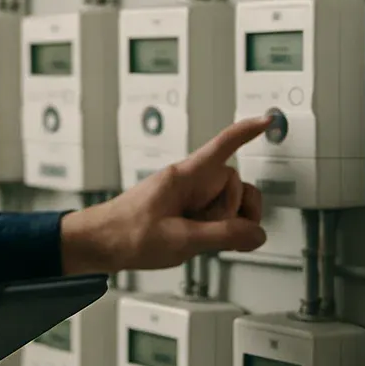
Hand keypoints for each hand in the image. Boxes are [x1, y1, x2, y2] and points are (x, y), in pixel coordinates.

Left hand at [60, 115, 272, 273]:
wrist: (98, 244)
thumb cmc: (127, 235)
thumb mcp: (180, 239)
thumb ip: (224, 236)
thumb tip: (256, 233)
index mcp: (185, 177)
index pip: (222, 146)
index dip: (246, 132)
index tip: (266, 121)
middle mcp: (189, 182)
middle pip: (235, 184)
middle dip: (237, 210)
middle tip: (218, 231)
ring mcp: (187, 198)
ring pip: (228, 202)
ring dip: (228, 222)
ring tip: (203, 239)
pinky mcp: (184, 212)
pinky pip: (214, 215)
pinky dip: (219, 230)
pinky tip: (203, 243)